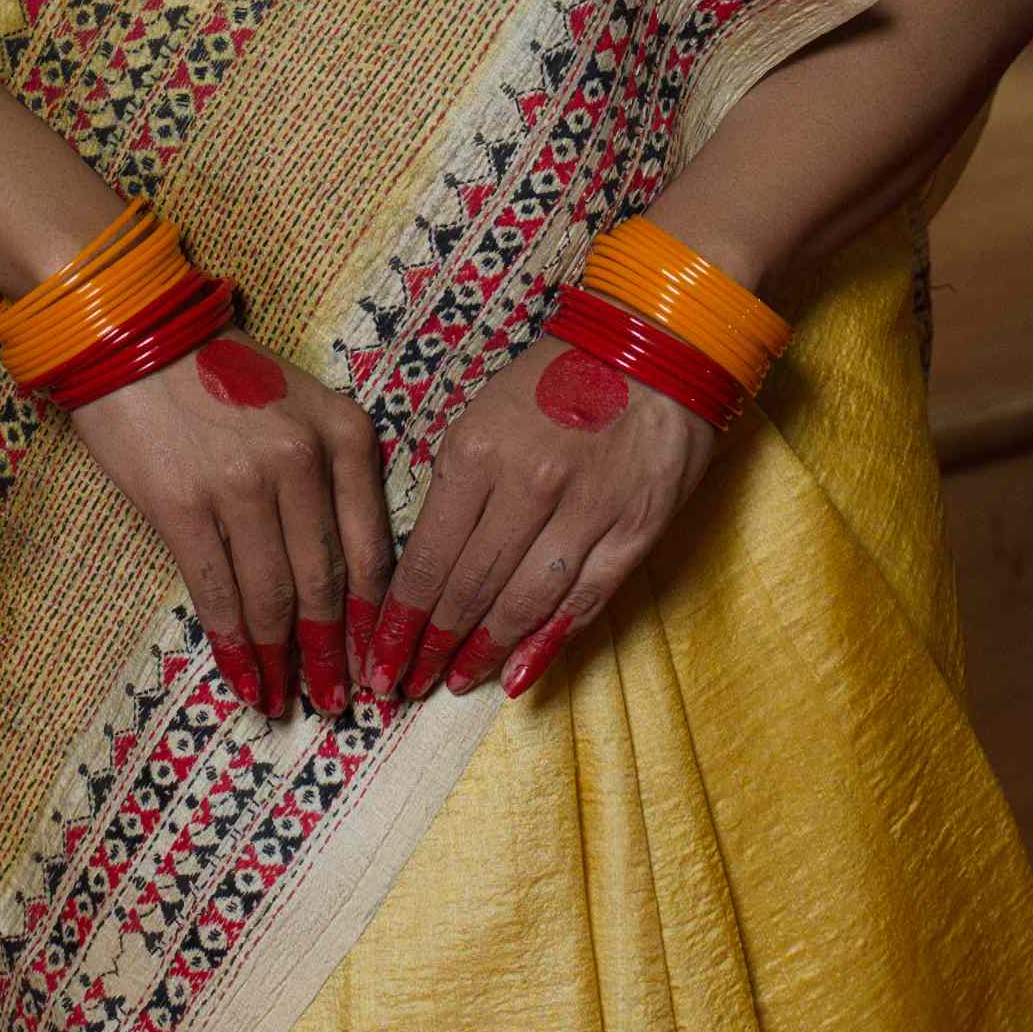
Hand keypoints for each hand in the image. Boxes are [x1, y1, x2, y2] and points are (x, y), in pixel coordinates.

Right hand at [59, 331, 392, 720]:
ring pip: (273, 596)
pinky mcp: (183, 504)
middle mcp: (304, 460)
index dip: (376, 619)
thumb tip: (342, 574)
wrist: (133, 333)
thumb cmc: (221, 372)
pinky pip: (216, 591)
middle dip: (333, 654)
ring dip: (282, 661)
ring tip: (284, 702)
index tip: (379, 662)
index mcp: (346, 436)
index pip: (374, 549)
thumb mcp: (303, 405)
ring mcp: (244, 484)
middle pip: (327, 583)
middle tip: (340, 703)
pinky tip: (242, 678)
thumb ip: (332, 474)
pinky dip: (233, 644)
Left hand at [370, 326, 719, 702]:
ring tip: (454, 682)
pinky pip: (585, 600)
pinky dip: (548, 643)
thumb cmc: (556, 378)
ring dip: (484, 652)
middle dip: (430, 646)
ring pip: (523, 603)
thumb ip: (456, 485)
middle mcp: (528, 486)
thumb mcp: (482, 414)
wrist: (654, 345)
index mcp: (476, 452)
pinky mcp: (634, 528)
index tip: (378, 657)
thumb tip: (428, 567)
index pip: (429, 559)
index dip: (401, 619)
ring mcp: (586, 511)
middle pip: (469, 590)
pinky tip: (518, 675)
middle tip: (402, 686)